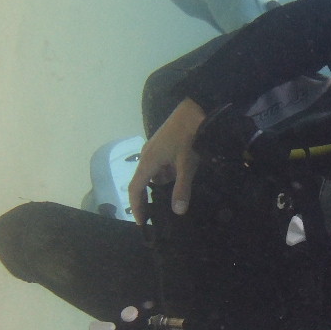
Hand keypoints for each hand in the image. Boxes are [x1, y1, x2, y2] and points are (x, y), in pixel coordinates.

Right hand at [128, 98, 206, 223]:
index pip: (135, 189)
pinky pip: (161, 165)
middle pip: (142, 182)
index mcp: (148, 161)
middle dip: (148, 198)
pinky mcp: (162, 145)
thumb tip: (177, 211)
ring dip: (162, 184)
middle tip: (156, 216)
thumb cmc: (189, 135)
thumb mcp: (187, 164)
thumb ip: (182, 188)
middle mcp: (146, 155)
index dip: (136, 206)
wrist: (195, 108)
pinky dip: (168, 173)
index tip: (141, 222)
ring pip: (154, 174)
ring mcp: (154, 149)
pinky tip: (180, 176)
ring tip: (173, 196)